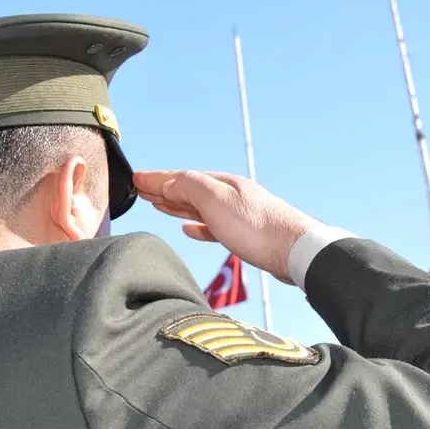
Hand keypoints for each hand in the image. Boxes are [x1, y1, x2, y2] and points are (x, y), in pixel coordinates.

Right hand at [133, 170, 322, 284]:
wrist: (295, 251)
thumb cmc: (257, 227)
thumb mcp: (216, 200)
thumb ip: (188, 187)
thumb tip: (167, 184)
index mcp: (220, 183)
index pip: (179, 177)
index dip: (155, 178)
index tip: (135, 178)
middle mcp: (228, 195)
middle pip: (188, 189)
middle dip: (163, 188)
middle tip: (140, 188)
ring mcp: (237, 214)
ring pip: (198, 205)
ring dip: (176, 203)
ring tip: (158, 203)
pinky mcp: (243, 234)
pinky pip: (212, 225)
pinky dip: (196, 224)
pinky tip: (189, 228)